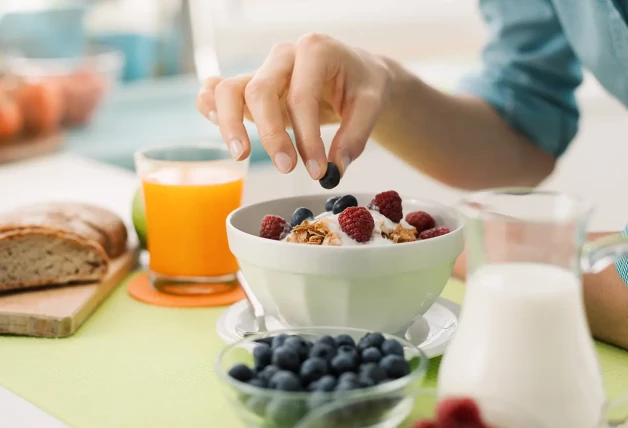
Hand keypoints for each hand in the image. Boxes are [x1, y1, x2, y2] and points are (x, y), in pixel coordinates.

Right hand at [196, 33, 392, 178]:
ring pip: (229, 89)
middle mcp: (283, 55)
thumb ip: (355, 137)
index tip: (318, 170)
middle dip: (271, 134)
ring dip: (230, 124)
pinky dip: (209, 105)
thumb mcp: (371, 106)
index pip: (301, 97)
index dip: (307, 138)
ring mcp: (263, 69)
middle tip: (287, 168)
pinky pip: (218, 89)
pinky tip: (213, 123)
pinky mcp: (251, 85)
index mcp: (315, 50)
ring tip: (242, 156)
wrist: (357, 73)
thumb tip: (336, 168)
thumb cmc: (362, 85)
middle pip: (260, 91)